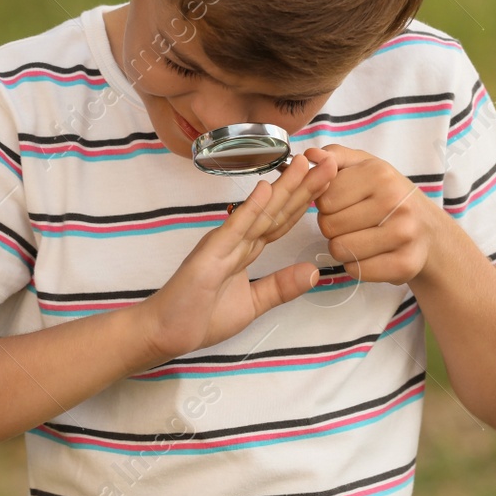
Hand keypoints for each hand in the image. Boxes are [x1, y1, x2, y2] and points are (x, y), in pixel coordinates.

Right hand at [134, 151, 338, 363]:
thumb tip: (314, 272)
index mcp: (247, 249)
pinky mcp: (210, 253)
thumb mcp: (253, 304)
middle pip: (277, 210)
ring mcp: (223, 243)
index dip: (306, 201)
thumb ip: (281, 286)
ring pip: (261, 212)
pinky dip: (251, 208)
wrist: (164, 333)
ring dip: (285, 187)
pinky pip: (235, 228)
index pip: (282, 221)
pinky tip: (266, 188)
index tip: (329, 182)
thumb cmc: (200, 317)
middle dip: (305, 187)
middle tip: (331, 162)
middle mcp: (237, 240)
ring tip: (306, 163)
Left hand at [309, 144, 447, 285]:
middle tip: (354, 223)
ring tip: (361, 238)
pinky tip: (372, 254)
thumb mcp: (366, 166)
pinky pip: (356, 270)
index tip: (345, 203)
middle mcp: (394, 201)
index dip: (327, 204)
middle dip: (334, 227)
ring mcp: (403, 234)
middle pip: (329, 226)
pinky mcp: (405, 264)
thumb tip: (310, 155)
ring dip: (343, 248)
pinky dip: (357, 265)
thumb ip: (335, 156)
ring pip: (339, 249)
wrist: (430, 230)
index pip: (323, 198)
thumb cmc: (390, 195)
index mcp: (380, 173)